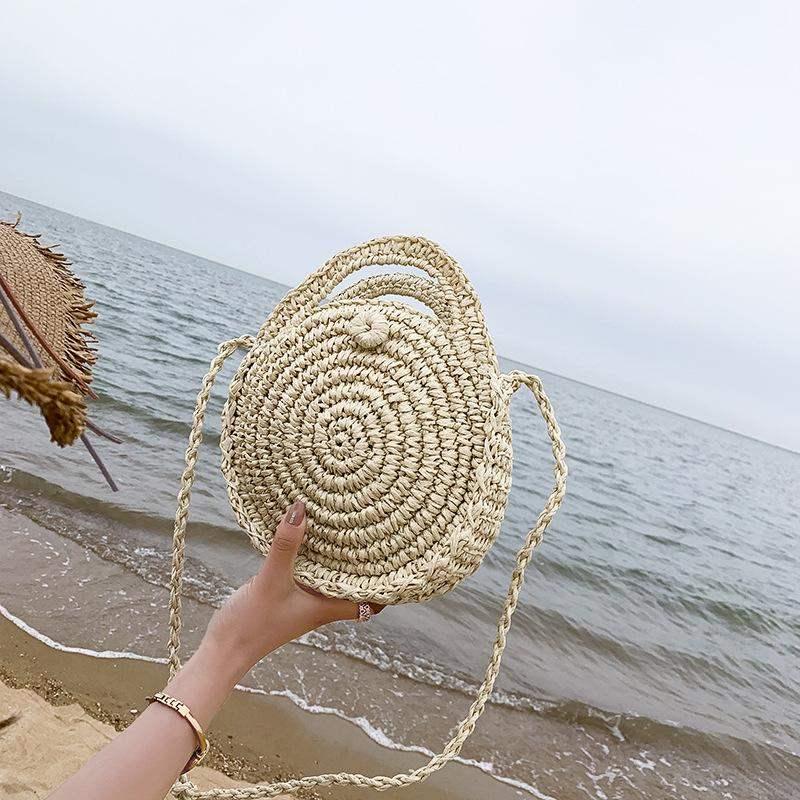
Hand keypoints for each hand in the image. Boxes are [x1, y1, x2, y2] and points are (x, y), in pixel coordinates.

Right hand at [202, 501, 381, 673]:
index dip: (387, 587)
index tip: (399, 560)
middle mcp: (319, 606)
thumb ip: (286, 546)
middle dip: (365, 565)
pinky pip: (307, 576)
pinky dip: (313, 559)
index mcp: (326, 608)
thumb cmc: (251, 624)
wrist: (221, 651)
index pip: (369, 603)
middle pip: (353, 587)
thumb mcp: (271, 580)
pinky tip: (306, 539)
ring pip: (330, 580)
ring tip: (349, 529)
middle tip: (377, 534)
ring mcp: (302, 603)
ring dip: (339, 560)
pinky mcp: (284, 597)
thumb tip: (301, 508)